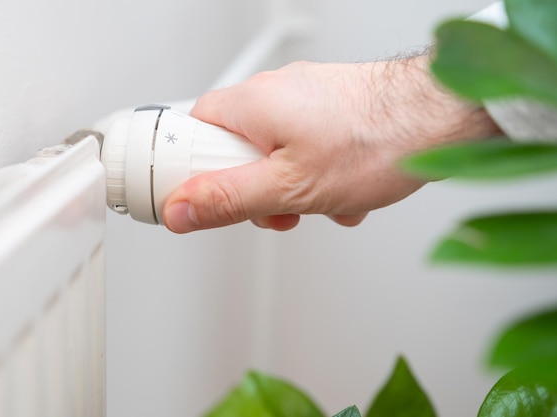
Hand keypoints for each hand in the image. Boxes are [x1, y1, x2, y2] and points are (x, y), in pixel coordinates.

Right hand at [162, 55, 500, 232]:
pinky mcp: (329, 111)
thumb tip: (181, 210)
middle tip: (276, 207)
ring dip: (289, 188)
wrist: (443, 118)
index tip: (201, 199)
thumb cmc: (378, 140)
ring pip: (272, 156)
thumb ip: (228, 200)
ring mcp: (304, 100)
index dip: (192, 172)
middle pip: (234, 150)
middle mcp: (274, 93)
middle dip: (254, 190)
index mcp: (251, 104)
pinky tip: (342, 190)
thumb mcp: (289, 186)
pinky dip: (315, 176)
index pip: (190, 133)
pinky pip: (303, 150)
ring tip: (319, 200)